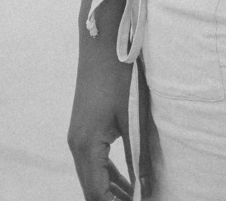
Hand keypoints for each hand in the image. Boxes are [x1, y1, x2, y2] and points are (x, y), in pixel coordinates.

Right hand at [67, 31, 134, 199]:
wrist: (103, 40)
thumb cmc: (120, 75)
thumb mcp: (133, 117)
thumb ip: (139, 155)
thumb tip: (148, 187)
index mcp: (85, 146)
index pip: (96, 194)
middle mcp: (77, 145)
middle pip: (92, 188)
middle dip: (114, 200)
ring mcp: (79, 135)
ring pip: (94, 175)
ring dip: (113, 189)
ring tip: (138, 198)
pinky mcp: (86, 126)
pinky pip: (96, 160)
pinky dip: (110, 173)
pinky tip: (128, 180)